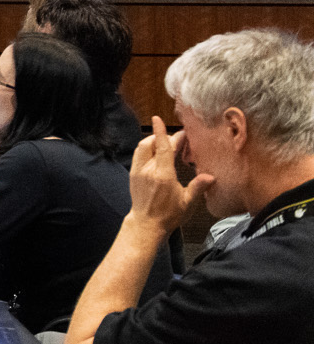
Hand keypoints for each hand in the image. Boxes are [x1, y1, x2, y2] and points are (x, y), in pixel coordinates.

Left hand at [128, 117, 212, 233]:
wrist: (146, 224)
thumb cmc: (168, 215)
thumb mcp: (187, 202)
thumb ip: (198, 187)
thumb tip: (211, 177)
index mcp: (162, 174)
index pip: (162, 147)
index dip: (161, 132)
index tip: (158, 119)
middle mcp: (147, 170)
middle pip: (151, 144)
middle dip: (162, 137)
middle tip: (176, 138)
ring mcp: (138, 171)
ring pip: (142, 148)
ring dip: (152, 142)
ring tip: (165, 143)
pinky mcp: (133, 175)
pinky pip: (138, 156)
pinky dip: (146, 150)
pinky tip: (156, 154)